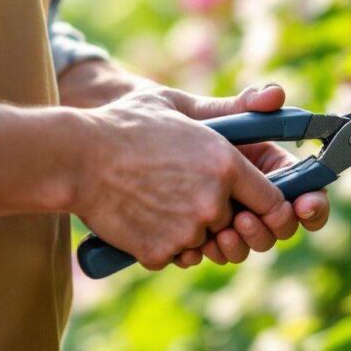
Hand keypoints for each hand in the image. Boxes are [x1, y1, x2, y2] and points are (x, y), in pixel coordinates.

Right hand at [72, 83, 328, 269]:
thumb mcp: (180, 105)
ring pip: (206, 241)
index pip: (273, 201)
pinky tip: (142, 213)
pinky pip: (175, 255)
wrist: (74, 157)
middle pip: (237, 223)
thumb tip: (277, 96)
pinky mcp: (161, 251)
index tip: (252, 202)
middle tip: (184, 190)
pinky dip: (162, 242)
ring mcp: (187, 230)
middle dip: (219, 213)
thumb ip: (233, 107)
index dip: (266, 204)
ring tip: (159, 197)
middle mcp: (213, 201)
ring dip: (189, 228)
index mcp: (226, 164)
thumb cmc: (126, 124)